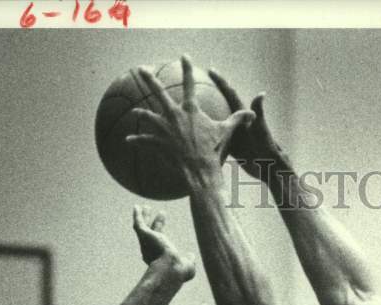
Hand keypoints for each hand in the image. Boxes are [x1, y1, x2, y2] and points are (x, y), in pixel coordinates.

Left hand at [126, 57, 254, 186]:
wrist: (201, 171)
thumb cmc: (213, 151)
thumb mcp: (226, 133)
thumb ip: (236, 120)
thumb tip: (252, 113)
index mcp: (191, 109)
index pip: (189, 82)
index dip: (188, 67)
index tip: (185, 56)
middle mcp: (174, 115)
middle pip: (159, 92)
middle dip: (150, 79)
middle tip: (141, 69)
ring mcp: (164, 129)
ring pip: (148, 116)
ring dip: (141, 114)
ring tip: (135, 112)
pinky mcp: (157, 143)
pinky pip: (143, 140)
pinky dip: (136, 140)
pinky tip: (128, 140)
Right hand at [133, 205, 195, 280]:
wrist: (170, 268)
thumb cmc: (179, 271)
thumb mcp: (187, 266)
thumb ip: (188, 260)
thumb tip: (191, 255)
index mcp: (158, 258)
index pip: (160, 243)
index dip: (163, 234)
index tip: (168, 230)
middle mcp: (150, 251)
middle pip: (152, 234)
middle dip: (157, 224)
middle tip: (162, 213)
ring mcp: (146, 242)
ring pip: (143, 227)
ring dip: (145, 217)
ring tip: (146, 207)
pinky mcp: (144, 235)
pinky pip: (138, 223)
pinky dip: (137, 215)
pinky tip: (137, 207)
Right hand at [208, 69, 287, 179]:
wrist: (268, 167)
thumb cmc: (267, 148)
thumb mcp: (261, 129)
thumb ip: (259, 112)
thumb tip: (261, 94)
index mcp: (243, 115)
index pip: (230, 94)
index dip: (220, 82)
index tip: (209, 70)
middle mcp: (237, 122)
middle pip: (221, 103)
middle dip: (210, 92)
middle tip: (197, 81)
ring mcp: (234, 134)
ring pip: (216, 121)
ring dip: (205, 114)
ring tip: (190, 107)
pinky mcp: (233, 146)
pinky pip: (217, 138)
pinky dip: (208, 135)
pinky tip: (197, 136)